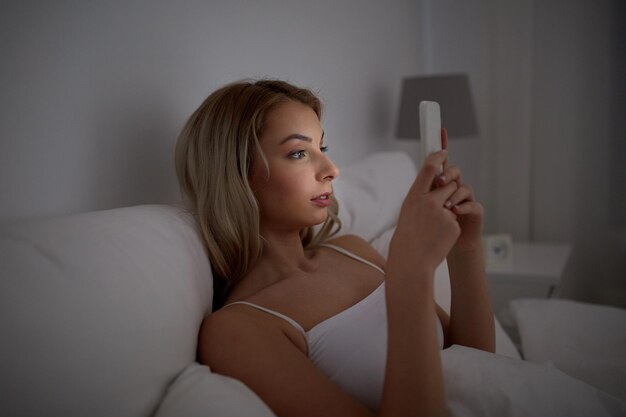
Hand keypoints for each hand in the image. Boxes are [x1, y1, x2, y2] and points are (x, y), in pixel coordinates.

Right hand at [389, 148, 460, 273]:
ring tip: (435, 224)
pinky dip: (449, 226)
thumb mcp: (408, 212)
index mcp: (414, 196)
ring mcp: (442, 213)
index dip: (437, 157)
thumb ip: (421, 196)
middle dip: (449, 187)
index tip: (443, 152)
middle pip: (448, 182)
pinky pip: (455, 218)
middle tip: (443, 198)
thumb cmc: (407, 237)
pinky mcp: (453, 224)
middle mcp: (428, 202)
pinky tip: (439, 237)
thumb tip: (436, 183)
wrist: (411, 262)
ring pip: (454, 199)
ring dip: (450, 206)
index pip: (428, 168)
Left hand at [435, 128, 483, 252]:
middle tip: (440, 181)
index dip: (441, 146)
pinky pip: (473, 205)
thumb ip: (423, 191)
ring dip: (454, 194)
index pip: (441, 163)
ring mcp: (465, 200)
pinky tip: (455, 212)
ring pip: (464, 187)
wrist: (447, 250)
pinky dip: (463, 207)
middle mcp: (454, 190)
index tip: (440, 130)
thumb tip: (416, 176)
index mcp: (440, 186)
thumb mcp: (423, 209)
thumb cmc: (433, 230)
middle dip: (448, 174)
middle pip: (454, 172)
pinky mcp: (474, 213)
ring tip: (446, 206)